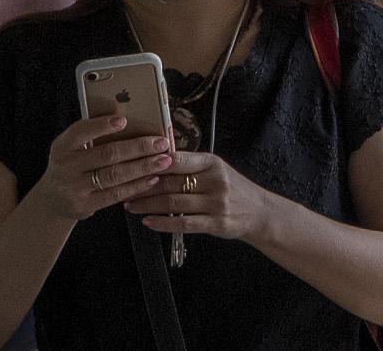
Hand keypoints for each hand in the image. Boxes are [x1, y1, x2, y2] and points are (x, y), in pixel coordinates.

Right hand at [26, 116, 171, 222]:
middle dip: (138, 148)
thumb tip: (128, 119)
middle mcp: (65, 166)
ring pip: (114, 175)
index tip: (123, 120)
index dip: (101, 126)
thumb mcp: (72, 149)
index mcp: (62, 146)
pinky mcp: (84, 205)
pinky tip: (153, 178)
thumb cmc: (71, 167)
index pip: (80, 132)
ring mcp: (74, 188)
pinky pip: (115, 194)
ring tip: (164, 161)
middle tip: (161, 143)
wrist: (52, 201)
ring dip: (143, 167)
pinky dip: (136, 185)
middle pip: (106, 154)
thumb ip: (92, 135)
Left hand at [127, 151, 267, 240]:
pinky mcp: (216, 224)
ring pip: (174, 203)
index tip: (132, 165)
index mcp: (212, 163)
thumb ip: (190, 166)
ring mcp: (216, 203)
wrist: (259, 212)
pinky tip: (148, 222)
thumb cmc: (232, 188)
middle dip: (143, 186)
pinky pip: (184, 224)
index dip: (153, 162)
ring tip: (130, 205)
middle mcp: (215, 181)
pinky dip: (163, 223)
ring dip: (148, 205)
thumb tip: (154, 161)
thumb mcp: (216, 169)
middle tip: (123, 187)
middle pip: (171, 182)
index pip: (178, 159)